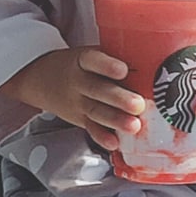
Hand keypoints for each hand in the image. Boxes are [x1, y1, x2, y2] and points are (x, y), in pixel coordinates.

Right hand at [3, 47, 144, 151]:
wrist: (41, 80)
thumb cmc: (77, 64)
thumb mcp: (89, 53)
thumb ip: (114, 56)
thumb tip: (154, 58)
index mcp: (82, 60)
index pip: (93, 61)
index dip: (107, 66)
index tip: (123, 70)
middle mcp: (78, 82)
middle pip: (98, 90)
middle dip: (119, 99)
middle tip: (138, 104)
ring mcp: (77, 102)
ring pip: (97, 112)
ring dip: (116, 120)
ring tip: (134, 126)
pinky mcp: (79, 119)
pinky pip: (90, 129)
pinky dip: (102, 137)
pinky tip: (114, 143)